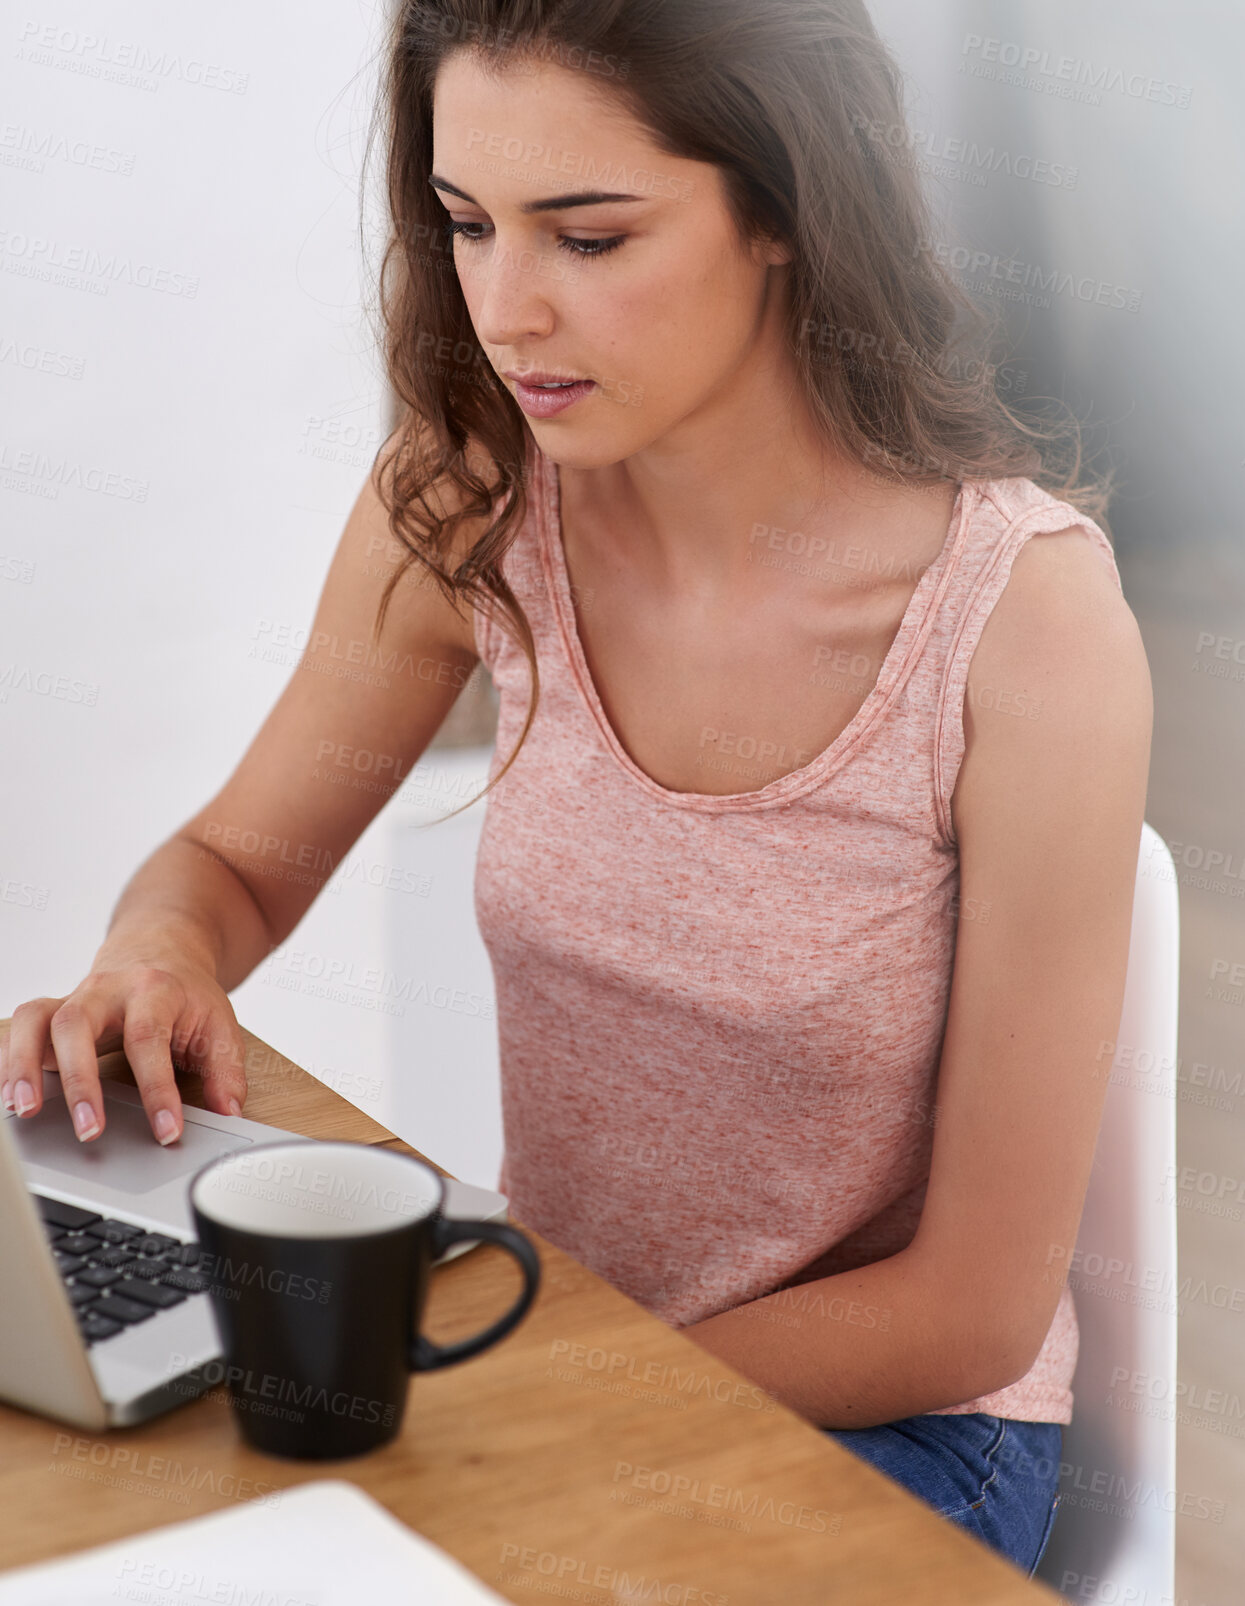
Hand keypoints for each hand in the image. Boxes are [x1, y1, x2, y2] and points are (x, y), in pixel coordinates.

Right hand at [0, 957, 247, 1144]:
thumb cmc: (186, 995)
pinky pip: (19, 1027)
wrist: (162, 950)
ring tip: (25, 1110)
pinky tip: (10, 1094)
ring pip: (36, 1019)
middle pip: (78, 1024)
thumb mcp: (219, 1025)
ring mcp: (74, 998)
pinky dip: (9, 1059)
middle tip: (89, 1130)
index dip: (157, 1089)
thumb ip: (225, 1070)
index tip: (166, 1131)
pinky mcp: (51, 1012)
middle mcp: (107, 989)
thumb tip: (229, 1111)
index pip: (149, 1039)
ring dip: (24, 1065)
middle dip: (79, 1080)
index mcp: (154, 991)